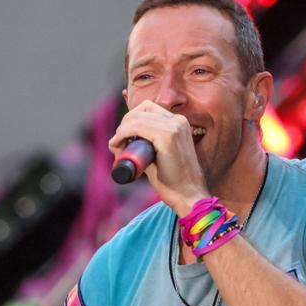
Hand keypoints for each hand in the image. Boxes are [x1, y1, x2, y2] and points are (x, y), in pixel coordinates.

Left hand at [108, 100, 208, 215]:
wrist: (189, 196)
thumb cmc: (174, 181)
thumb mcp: (161, 155)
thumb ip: (149, 145)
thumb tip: (126, 143)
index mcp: (179, 123)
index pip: (148, 109)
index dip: (131, 120)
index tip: (122, 138)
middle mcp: (178, 120)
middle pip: (142, 109)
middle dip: (124, 124)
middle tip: (117, 143)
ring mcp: (174, 127)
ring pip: (136, 118)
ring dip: (121, 130)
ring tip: (116, 147)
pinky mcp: (167, 136)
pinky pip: (136, 127)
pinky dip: (122, 133)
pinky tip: (117, 144)